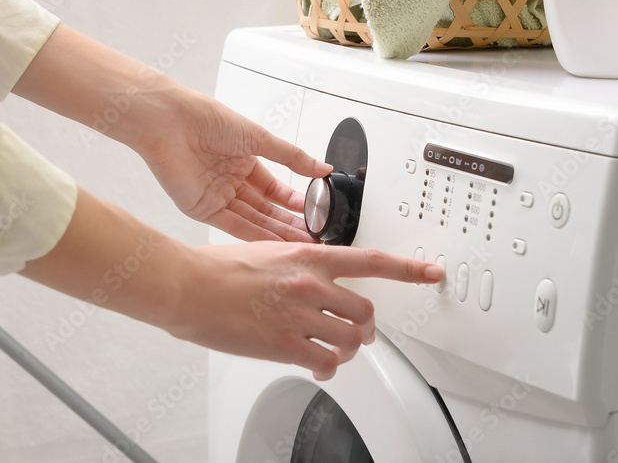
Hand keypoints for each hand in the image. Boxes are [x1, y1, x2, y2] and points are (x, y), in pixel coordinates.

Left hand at [139, 87, 331, 242]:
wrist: (171, 122)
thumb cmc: (208, 120)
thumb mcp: (259, 138)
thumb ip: (292, 157)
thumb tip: (322, 167)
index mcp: (244, 161)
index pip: (274, 189)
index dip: (294, 202)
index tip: (315, 213)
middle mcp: (231, 181)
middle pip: (265, 208)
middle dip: (288, 223)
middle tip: (313, 236)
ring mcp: (217, 197)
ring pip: (253, 219)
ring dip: (276, 232)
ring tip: (301, 243)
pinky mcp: (202, 209)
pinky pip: (233, 225)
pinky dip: (255, 234)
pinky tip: (275, 243)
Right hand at [170, 242, 443, 379]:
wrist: (186, 285)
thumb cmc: (218, 268)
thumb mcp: (268, 251)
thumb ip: (299, 264)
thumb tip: (316, 279)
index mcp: (308, 255)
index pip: (372, 261)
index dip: (408, 269)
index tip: (430, 272)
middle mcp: (310, 284)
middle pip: (365, 312)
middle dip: (365, 326)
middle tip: (358, 332)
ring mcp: (299, 315)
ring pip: (349, 340)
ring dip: (346, 349)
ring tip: (333, 349)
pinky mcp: (284, 344)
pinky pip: (324, 362)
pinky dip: (326, 366)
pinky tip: (316, 363)